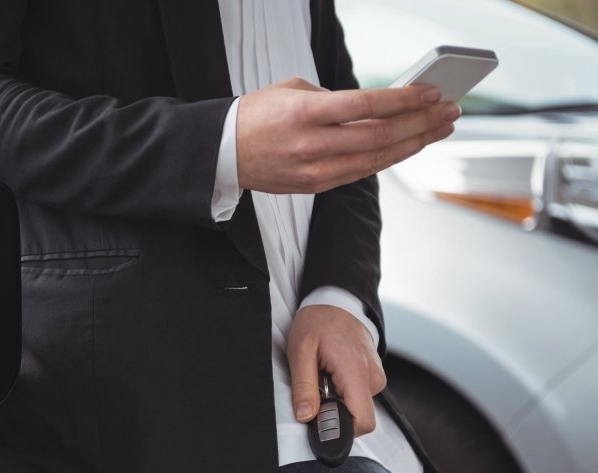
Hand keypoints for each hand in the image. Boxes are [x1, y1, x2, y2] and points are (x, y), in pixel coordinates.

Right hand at [236, 77, 459, 193]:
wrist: (221, 153)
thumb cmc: (254, 116)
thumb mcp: (291, 90)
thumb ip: (332, 97)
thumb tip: (370, 108)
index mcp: (304, 113)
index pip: (366, 106)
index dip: (403, 100)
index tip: (431, 93)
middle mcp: (311, 145)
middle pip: (379, 135)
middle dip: (420, 123)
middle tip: (448, 112)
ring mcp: (313, 170)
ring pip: (375, 158)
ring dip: (412, 143)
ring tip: (438, 130)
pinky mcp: (314, 185)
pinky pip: (360, 172)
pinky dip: (387, 159)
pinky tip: (407, 147)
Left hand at [288, 305, 385, 435]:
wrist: (336, 301)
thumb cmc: (317, 323)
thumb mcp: (300, 352)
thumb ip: (304, 387)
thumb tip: (306, 417)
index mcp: (357, 372)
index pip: (363, 421)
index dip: (341, 430)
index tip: (320, 422)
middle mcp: (374, 377)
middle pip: (357, 416)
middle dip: (333, 411)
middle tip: (316, 386)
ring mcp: (376, 376)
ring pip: (356, 406)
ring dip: (336, 399)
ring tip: (323, 374)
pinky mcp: (374, 375)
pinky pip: (358, 395)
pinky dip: (342, 390)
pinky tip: (332, 372)